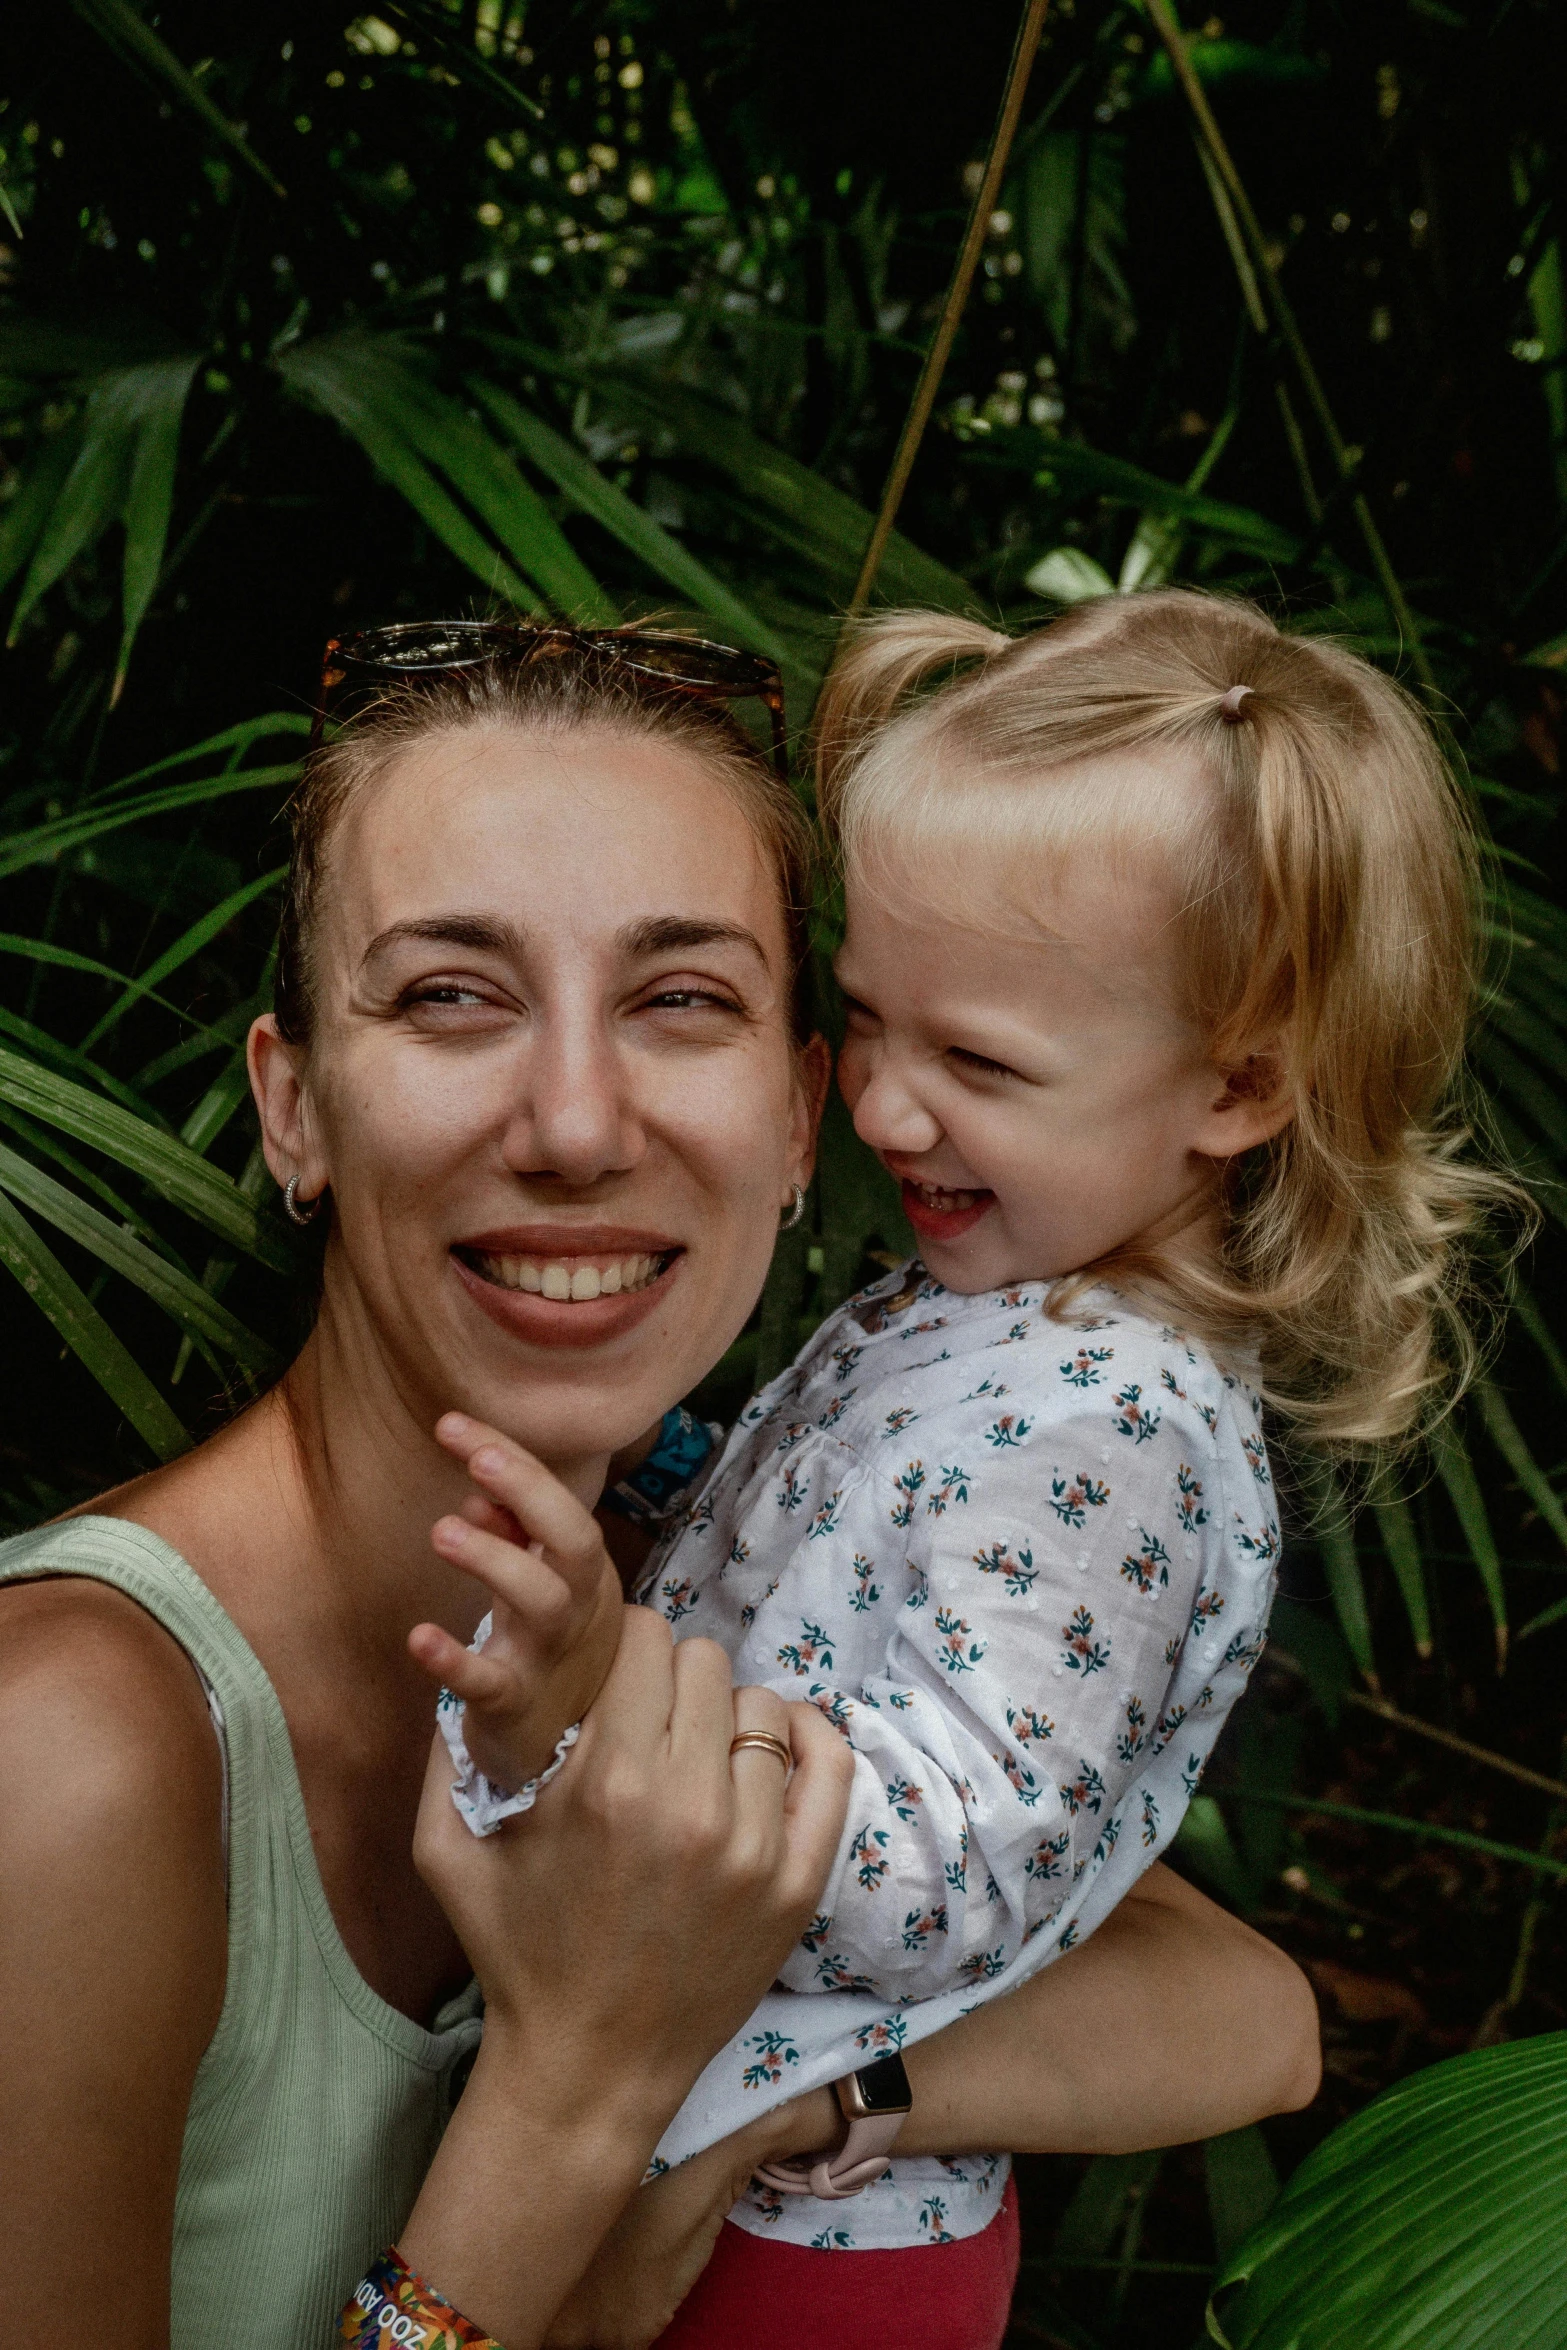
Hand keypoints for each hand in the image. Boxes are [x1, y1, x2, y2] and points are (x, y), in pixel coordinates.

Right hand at [400, 1620, 851, 2340]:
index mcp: (606, 1783)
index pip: (644, 1639)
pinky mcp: (797, 1884)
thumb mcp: (446, 1848)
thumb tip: (472, 1651)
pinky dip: (807, 1740)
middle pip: (705, 1662)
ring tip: (698, 1754)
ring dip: (728, 1717)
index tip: (613, 1673)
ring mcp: (753, 1847)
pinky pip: (829, 1766)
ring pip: (763, 1708)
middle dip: (671, 1677)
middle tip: (651, 1717)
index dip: (623, 1644)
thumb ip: (448, 1744)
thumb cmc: (514, 1952)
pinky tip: (773, 1749)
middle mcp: (687, 1805)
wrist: (587, 2069)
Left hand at [408, 1414, 625, 1789]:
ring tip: (443, 1530)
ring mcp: (551, 1658)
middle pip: (574, 1542)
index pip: (561, 1505)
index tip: (454, 1425)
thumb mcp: (537, 1585)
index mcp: (585, 1574)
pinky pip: (490, 1683)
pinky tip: (419, 1637)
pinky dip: (455, 1661)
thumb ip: (513, 1537)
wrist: (560, 1752)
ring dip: (495, 1560)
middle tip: (476, 1457)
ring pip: (541, 1603)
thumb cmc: (546, 1650)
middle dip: (529, 1492)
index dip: (515, 1463)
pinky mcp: (515, 1707)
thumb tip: (478, 1495)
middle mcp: (579, 1610)